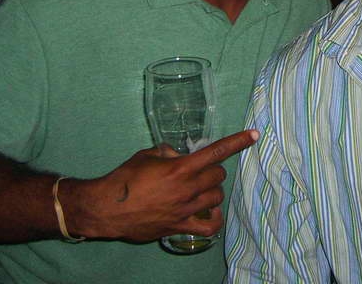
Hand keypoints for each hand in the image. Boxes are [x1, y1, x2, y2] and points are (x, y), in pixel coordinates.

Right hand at [71, 130, 258, 241]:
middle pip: (218, 176)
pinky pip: (209, 227)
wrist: (107, 209)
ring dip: (212, 190)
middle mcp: (187, 188)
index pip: (216, 151)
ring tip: (200, 189)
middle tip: (200, 170)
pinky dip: (214, 220)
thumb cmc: (124, 179)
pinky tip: (210, 213)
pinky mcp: (180, 227)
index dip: (238, 141)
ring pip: (216, 197)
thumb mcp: (146, 156)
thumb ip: (167, 153)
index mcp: (180, 168)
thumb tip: (177, 155)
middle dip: (213, 170)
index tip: (254, 135)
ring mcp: (185, 209)